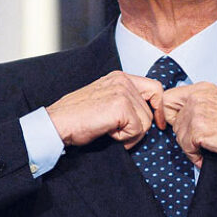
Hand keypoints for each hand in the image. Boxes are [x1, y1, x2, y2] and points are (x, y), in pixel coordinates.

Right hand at [47, 71, 164, 148]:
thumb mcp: (105, 101)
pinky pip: (137, 130)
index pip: (155, 88)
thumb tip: (150, 114)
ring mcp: (122, 91)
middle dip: (138, 128)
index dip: (159, 108)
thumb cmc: (77, 118)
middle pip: (150, 110)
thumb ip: (125, 100)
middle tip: (116, 133)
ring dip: (130, 135)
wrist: (56, 124)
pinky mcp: (120, 106)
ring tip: (109, 131)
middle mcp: (123, 80)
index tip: (159, 124)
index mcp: (120, 77)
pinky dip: (125, 138)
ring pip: (146, 122)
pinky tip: (108, 133)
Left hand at [162, 83, 216, 167]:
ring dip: (189, 146)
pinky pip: (186, 147)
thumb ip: (199, 104)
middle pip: (171, 118)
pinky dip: (194, 156)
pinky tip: (205, 156)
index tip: (175, 125)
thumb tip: (180, 117)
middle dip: (182, 132)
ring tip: (205, 149)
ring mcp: (198, 112)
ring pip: (178, 134)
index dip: (169, 114)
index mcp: (202, 88)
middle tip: (197, 141)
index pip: (168, 98)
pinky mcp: (200, 129)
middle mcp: (197, 97)